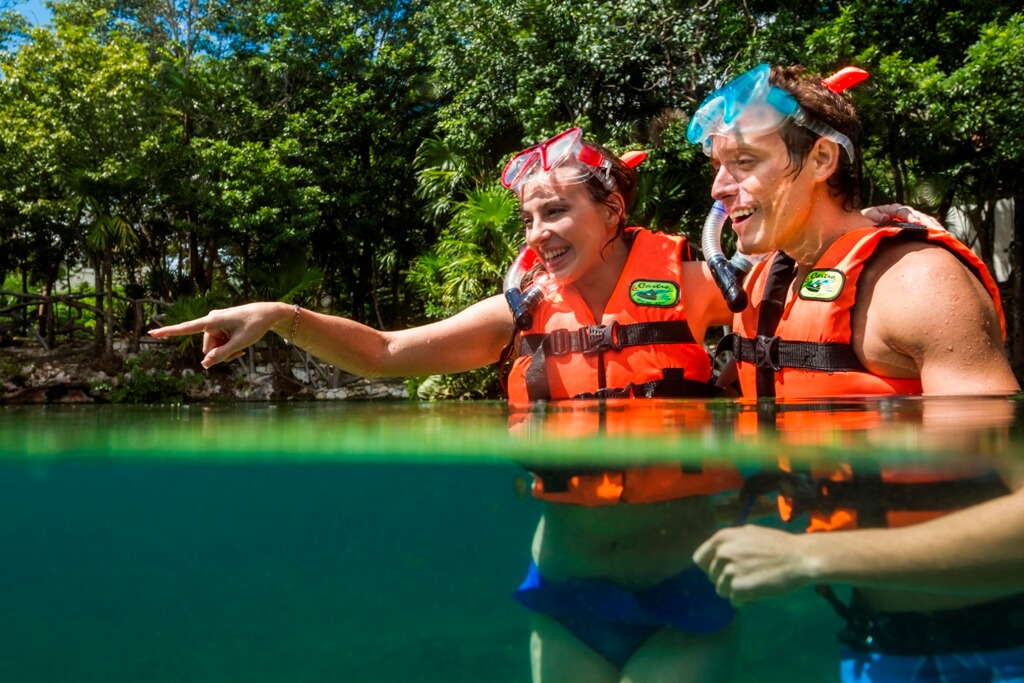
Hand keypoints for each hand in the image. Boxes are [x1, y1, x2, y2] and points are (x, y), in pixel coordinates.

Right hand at [149, 302, 287, 367]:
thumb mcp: (240, 344)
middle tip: (240, 351)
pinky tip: (240, 344)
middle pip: (207, 348)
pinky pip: (218, 343)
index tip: (151, 333)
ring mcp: (215, 323)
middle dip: (220, 354)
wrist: (268, 314)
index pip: (186, 328)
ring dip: (226, 351)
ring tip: (241, 347)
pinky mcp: (220, 326)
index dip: (168, 332)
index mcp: (212, 321)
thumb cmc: (255, 326)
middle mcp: (210, 320)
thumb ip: (222, 355)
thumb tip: (204, 365)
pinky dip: (228, 347)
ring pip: (213, 347)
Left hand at [693, 525, 818, 605]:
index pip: (699, 559)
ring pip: (721, 590)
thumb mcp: (748, 533)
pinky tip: (759, 591)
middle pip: (711, 576)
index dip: (710, 567)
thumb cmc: (778, 545)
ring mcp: (730, 571)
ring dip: (736, 591)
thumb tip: (716, 554)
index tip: (721, 571)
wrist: (800, 557)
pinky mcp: (740, 589)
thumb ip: (729, 543)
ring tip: (754, 583)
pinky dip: (745, 600)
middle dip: (726, 579)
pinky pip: (734, 601)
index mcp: (722, 538)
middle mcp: (722, 553)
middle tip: (747, 576)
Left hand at [862, 204, 943, 230]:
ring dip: (935, 228)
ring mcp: (911, 220)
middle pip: (920, 216)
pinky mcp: (913, 228)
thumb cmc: (864, 221)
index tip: (916, 223)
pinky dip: (933, 233)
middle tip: (938, 231)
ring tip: (944, 235)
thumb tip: (886, 217)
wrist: (861, 226)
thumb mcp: (868, 216)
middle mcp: (905, 213)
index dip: (911, 217)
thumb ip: (876, 215)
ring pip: (926, 222)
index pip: (905, 212)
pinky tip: (943, 238)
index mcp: (894, 209)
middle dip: (929, 223)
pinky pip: (926, 229)